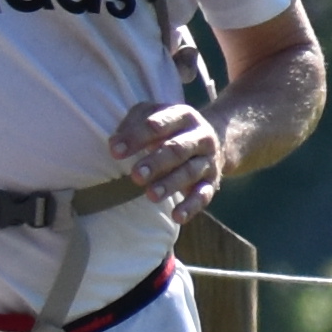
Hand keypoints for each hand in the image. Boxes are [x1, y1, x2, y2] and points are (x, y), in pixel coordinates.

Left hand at [113, 100, 225, 216]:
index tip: (115, 151)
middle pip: (177, 149)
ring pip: (190, 172)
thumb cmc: (171, 128)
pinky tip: (177, 217)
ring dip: (170, 184)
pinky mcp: (212, 182)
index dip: (136, 137)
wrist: (216, 140)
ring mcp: (208, 160)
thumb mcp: (154, 115)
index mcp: (183, 116)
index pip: (158, 124)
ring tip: (151, 195)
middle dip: (156, 162)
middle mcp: (200, 137)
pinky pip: (203, 195)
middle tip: (135, 175)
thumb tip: (115, 143)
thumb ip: (133, 123)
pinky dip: (191, 206)